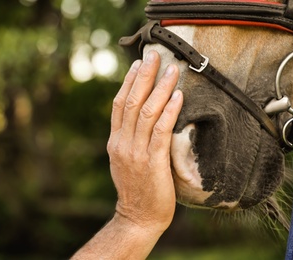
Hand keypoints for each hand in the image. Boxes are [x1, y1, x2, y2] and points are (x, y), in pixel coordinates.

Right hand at [107, 50, 182, 233]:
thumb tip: (144, 119)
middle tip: (155, 55)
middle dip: (144, 76)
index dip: (129, 82)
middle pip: (131, 102)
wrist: (138, 218)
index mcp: (115, 142)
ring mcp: (136, 152)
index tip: (139, 64)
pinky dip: (169, 112)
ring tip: (171, 70)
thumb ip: (131, 139)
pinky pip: (160, 131)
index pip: (119, 105)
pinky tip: (177, 97)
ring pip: (146, 112)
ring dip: (160, 88)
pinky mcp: (152, 162)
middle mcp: (122, 143)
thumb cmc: (137, 189)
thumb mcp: (126, 161)